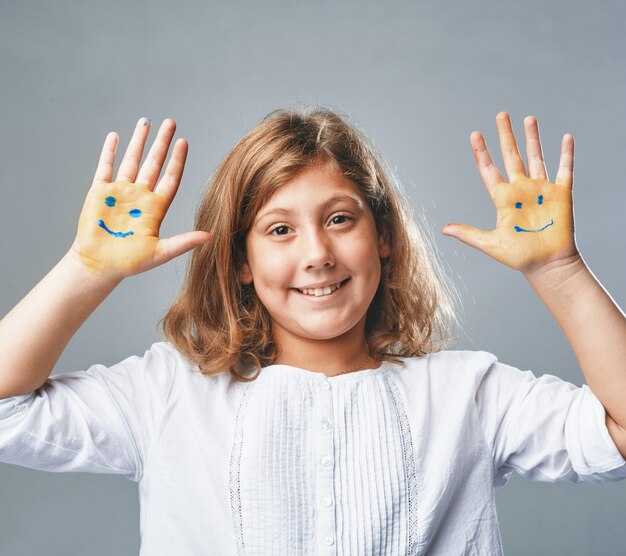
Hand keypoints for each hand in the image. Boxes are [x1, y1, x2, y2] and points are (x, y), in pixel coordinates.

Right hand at [70, 118, 211, 277]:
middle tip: (171, 122)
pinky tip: (116, 136)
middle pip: (154, 163)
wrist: (99, 265)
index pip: (170, 178)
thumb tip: (211, 237)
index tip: (184, 142)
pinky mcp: (99, 192)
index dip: (178, 161)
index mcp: (155, 208)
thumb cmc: (130, 263)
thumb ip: (184, 242)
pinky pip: (106, 166)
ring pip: (132, 160)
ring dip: (139, 141)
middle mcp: (140, 196)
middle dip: (162, 143)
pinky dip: (110, 151)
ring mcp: (120, 192)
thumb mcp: (161, 252)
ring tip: (146, 121)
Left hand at [442, 112, 577, 274]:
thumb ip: (468, 234)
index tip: (474, 135)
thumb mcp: (490, 243)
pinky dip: (566, 153)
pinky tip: (566, 137)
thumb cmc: (519, 257)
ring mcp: (541, 189)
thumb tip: (443, 229)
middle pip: (512, 156)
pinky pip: (564, 169)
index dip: (481, 153)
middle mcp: (521, 190)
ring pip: (536, 156)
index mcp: (503, 199)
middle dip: (506, 135)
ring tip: (528, 118)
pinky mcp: (561, 193)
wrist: (547, 265)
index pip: (489, 170)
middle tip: (501, 114)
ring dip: (532, 137)